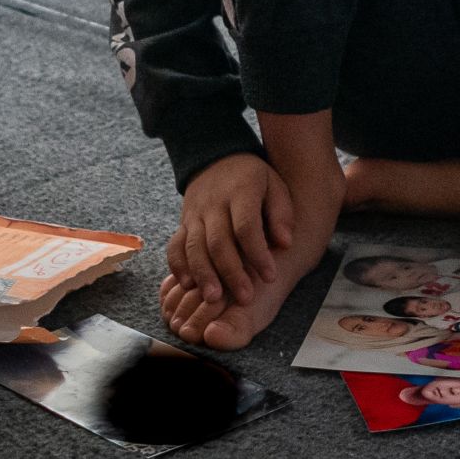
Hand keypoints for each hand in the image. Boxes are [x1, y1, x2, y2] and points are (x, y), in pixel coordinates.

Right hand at [167, 152, 295, 335]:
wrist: (216, 158)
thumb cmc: (253, 179)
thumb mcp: (275, 185)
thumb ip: (281, 213)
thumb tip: (285, 243)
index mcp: (240, 192)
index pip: (246, 227)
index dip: (258, 254)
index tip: (270, 276)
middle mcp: (213, 204)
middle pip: (218, 242)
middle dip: (231, 272)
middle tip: (244, 297)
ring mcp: (194, 213)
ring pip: (193, 247)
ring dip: (203, 274)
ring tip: (214, 299)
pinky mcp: (182, 222)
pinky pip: (174, 246)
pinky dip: (178, 266)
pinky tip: (188, 285)